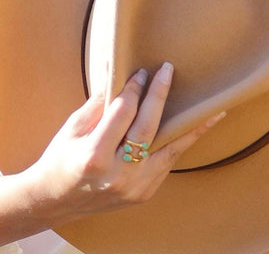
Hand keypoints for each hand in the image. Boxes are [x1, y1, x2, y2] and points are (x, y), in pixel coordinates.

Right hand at [23, 63, 224, 226]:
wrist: (55, 202)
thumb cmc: (60, 159)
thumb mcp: (72, 128)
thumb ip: (98, 101)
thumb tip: (115, 68)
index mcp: (94, 156)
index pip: (121, 113)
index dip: (132, 89)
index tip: (141, 71)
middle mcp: (117, 175)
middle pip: (147, 128)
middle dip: (159, 95)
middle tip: (168, 70)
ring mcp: (133, 188)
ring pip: (169, 150)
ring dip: (192, 127)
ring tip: (213, 108)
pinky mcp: (144, 194)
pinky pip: (167, 163)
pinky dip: (181, 144)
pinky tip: (197, 128)